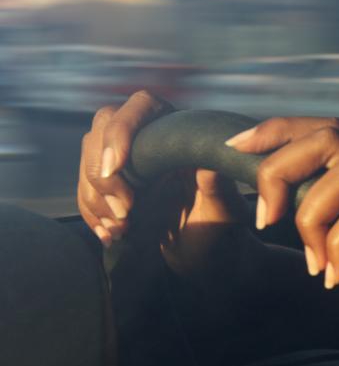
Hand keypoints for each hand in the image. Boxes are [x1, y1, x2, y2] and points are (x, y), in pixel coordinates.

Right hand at [78, 92, 250, 277]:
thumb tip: (209, 163)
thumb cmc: (222, 232)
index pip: (143, 106)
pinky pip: (86, 189)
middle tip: (123, 211)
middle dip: (103, 173)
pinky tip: (108, 235)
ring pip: (88, 161)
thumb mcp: (225, 212)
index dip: (121, 130)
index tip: (116, 167)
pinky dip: (90, 213)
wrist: (207, 259)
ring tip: (120, 230)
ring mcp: (129, 163)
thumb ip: (218, 189)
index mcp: (181, 134)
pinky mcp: (114, 187)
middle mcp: (151, 141)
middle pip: (102, 131)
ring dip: (94, 198)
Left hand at [229, 116, 338, 294]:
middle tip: (266, 219)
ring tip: (314, 262)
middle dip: (282, 169)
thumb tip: (271, 209)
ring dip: (312, 216)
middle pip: (332, 136)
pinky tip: (338, 276)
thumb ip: (323, 232)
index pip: (327, 132)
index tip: (237, 146)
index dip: (279, 131)